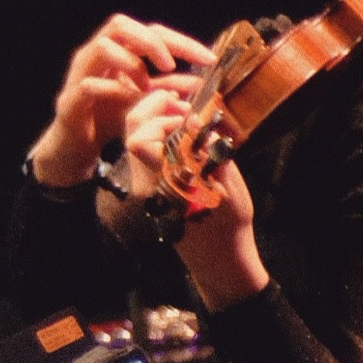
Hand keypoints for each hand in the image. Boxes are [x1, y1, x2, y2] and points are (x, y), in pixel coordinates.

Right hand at [35, 12, 211, 185]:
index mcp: (118, 50)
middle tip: (170, 65)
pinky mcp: (70, 96)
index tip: (209, 60)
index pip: (151, 32)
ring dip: (130, 63)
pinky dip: (113, 90)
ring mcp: (81, 72)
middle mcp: (96, 53)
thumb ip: (168, 89)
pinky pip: (89, 83)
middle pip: (121, 25)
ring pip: (103, 46)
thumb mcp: (146, 100)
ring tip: (145, 86)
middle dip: (152, 42)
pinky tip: (127, 102)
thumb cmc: (109, 115)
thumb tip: (199, 82)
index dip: (182, 42)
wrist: (77, 141)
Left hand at [120, 83, 269, 307]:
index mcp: (163, 180)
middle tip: (183, 105)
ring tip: (186, 117)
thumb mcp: (226, 186)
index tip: (188, 113)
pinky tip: (185, 134)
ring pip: (138, 139)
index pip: (140, 140)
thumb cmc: (229, 222)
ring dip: (158, 121)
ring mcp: (145, 183)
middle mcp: (146, 181)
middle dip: (154, 110)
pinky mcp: (150, 185)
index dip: (159, 119)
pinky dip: (161, 135)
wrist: (219, 257)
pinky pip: (147, 151)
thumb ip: (209, 152)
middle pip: (133, 131)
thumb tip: (195, 120)